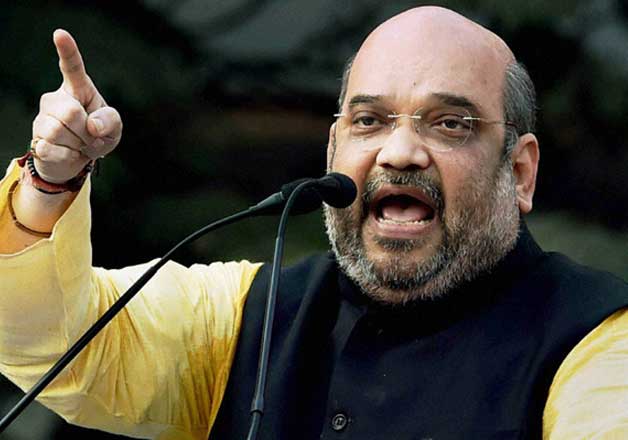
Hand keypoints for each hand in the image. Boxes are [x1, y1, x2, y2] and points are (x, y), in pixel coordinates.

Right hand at [31, 29, 121, 183]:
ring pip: (59, 132)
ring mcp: (43, 118)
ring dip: (78, 144)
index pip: (72, 67)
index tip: (60, 33)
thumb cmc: (98, 135)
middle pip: (71, 113)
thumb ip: (110, 121)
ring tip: (79, 143)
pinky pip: (53, 149)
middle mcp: (55, 99)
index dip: (67, 51)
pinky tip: (69, 153)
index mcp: (78, 89)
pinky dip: (69, 157)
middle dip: (87, 131)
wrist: (78, 159)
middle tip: (90, 135)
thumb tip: (92, 125)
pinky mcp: (36, 139)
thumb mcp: (114, 128)